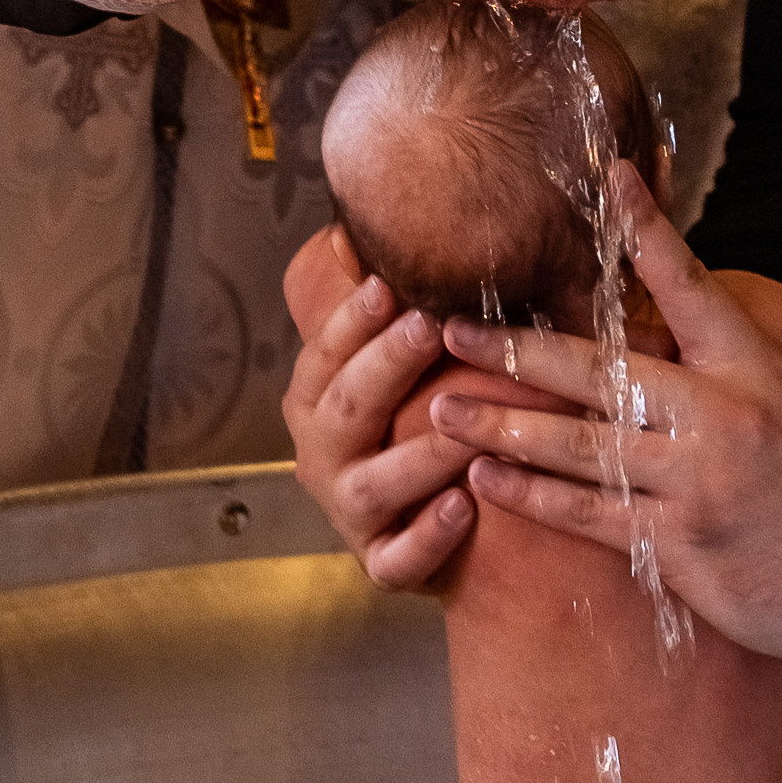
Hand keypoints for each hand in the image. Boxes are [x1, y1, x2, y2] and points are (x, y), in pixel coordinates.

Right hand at [281, 224, 479, 589]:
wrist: (416, 523)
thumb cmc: (413, 420)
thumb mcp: (399, 363)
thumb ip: (400, 307)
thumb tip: (387, 220)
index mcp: (318, 399)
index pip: (325, 353)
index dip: (352, 321)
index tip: (388, 285)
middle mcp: (322, 453)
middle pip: (347, 408)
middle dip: (386, 366)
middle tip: (428, 327)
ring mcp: (350, 512)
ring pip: (374, 484)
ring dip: (421, 453)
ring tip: (463, 426)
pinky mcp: (382, 563)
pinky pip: (398, 558)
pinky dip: (428, 535)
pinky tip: (463, 506)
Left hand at [427, 170, 781, 668]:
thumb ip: (733, 348)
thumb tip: (674, 295)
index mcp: (753, 368)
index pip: (693, 283)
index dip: (648, 229)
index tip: (611, 180)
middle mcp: (721, 418)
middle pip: (602, 371)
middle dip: (518, 351)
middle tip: (452, 331)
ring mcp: (695, 484)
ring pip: (578, 447)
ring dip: (502, 427)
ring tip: (443, 411)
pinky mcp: (678, 545)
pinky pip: (588, 515)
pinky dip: (532, 496)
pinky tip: (487, 480)